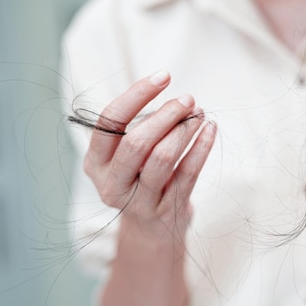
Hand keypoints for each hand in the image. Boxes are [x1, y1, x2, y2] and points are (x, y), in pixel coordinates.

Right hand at [83, 70, 215, 240]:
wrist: (152, 229)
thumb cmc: (140, 176)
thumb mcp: (127, 154)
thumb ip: (140, 126)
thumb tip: (174, 96)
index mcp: (95, 163)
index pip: (110, 121)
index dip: (137, 94)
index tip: (164, 76)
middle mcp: (111, 184)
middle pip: (137, 142)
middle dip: (166, 115)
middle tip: (188, 99)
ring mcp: (139, 202)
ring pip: (163, 158)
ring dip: (185, 130)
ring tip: (200, 112)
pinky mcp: (168, 210)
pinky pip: (188, 174)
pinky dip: (202, 147)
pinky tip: (210, 129)